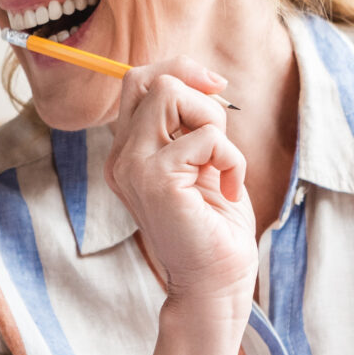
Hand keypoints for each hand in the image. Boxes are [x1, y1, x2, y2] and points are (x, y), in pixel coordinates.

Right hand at [102, 57, 256, 309]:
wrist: (215, 283)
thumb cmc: (215, 226)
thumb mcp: (203, 161)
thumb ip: (192, 125)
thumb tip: (204, 81)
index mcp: (128, 152)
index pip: (137, 81)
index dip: (179, 71)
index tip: (215, 90)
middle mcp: (121, 158)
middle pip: (149, 79)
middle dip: (198, 95)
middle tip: (219, 136)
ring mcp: (133, 167)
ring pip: (172, 94)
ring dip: (215, 123)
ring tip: (221, 166)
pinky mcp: (156, 179)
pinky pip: (206, 136)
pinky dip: (232, 159)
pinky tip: (228, 191)